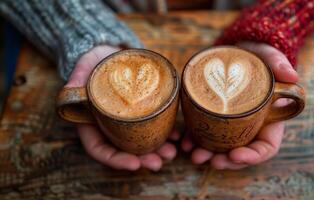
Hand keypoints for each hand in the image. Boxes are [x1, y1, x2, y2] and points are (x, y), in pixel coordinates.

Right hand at [65, 45, 178, 170]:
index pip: (99, 148)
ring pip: (141, 142)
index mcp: (91, 122)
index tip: (134, 164)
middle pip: (124, 150)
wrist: (110, 53)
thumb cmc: (93, 62)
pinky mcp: (143, 112)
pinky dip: (165, 133)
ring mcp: (127, 121)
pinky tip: (177, 136)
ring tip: (171, 152)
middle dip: (142, 159)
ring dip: (157, 150)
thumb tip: (69, 90)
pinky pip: (154, 126)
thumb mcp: (82, 68)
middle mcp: (109, 126)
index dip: (116, 160)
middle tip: (158, 163)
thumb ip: (76, 79)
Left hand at [181, 41, 298, 169]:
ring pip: (221, 147)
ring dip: (208, 155)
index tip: (235, 155)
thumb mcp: (269, 56)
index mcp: (269, 119)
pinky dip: (195, 140)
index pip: (266, 147)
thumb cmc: (257, 56)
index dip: (253, 156)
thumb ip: (279, 63)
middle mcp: (251, 126)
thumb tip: (292, 76)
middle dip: (226, 161)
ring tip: (194, 155)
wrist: (237, 51)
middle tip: (211, 160)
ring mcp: (231, 124)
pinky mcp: (213, 117)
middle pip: (242, 153)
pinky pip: (205, 134)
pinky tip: (184, 142)